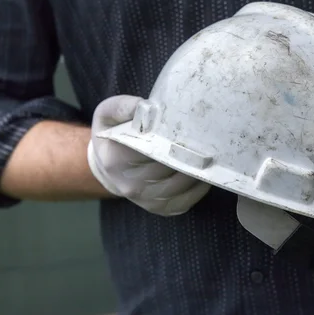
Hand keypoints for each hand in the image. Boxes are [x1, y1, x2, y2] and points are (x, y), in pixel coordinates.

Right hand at [87, 95, 210, 215]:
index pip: (150, 150)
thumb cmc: (112, 136)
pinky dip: (198, 189)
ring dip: (196, 172)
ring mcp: (144, 200)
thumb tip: (145, 106)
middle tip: (204, 143)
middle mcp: (129, 185)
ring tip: (207, 157)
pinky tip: (203, 175)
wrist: (106, 166)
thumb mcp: (108, 114)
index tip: (186, 130)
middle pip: (168, 169)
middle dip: (187, 156)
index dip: (171, 141)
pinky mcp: (157, 209)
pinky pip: (184, 202)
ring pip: (179, 186)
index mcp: (116, 159)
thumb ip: (124, 107)